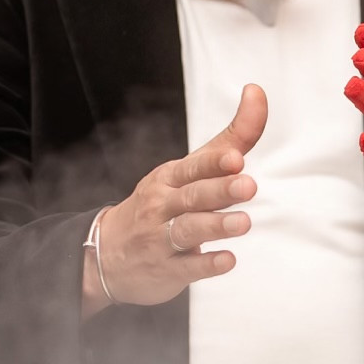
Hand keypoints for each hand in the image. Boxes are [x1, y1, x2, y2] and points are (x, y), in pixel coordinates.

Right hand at [84, 86, 264, 316]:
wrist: (106, 254)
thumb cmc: (159, 204)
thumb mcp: (189, 169)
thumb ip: (230, 138)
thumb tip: (257, 94)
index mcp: (170, 177)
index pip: (193, 166)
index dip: (214, 162)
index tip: (236, 158)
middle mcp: (163, 205)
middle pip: (193, 196)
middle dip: (220, 190)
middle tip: (247, 186)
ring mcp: (161, 238)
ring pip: (188, 230)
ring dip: (216, 226)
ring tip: (242, 223)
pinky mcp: (166, 269)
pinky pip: (186, 267)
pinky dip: (206, 264)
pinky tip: (226, 260)